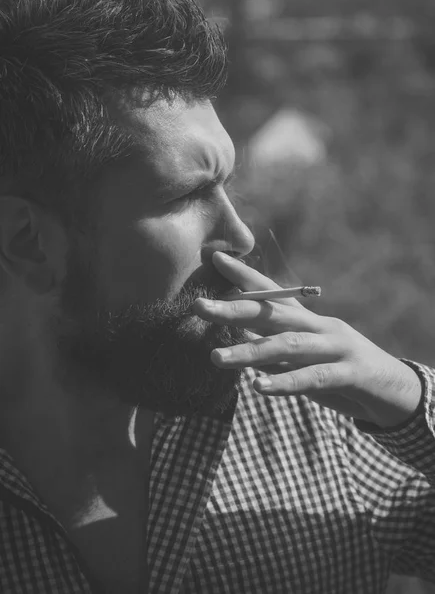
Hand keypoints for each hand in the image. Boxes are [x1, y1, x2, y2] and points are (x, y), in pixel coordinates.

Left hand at [193, 251, 422, 427]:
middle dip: (233, 309)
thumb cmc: (339, 371)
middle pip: (273, 313)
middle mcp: (320, 325)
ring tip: (215, 357)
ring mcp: (336, 347)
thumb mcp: (303, 357)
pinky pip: (313, 378)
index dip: (244, 276)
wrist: (393, 390)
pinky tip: (258, 387)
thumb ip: (274, 347)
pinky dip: (284, 382)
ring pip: (287, 345)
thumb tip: (238, 337)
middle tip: (198, 307)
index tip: (215, 259)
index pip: (272, 293)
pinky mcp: (350, 373)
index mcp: (307, 319)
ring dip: (249, 351)